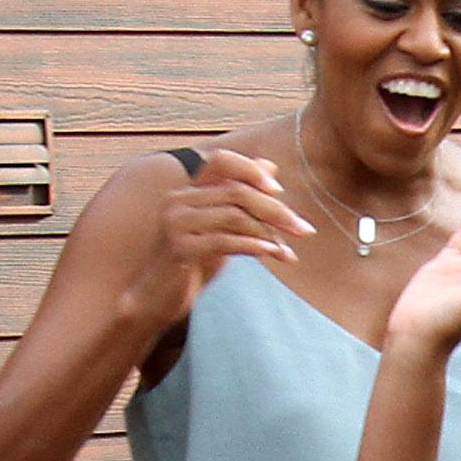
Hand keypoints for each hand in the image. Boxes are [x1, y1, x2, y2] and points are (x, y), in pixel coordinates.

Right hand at [136, 147, 311, 318]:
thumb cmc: (191, 264)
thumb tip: (271, 166)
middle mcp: (178, 200)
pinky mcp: (180, 248)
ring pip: (235, 215)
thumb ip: (240, 199)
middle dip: (275, 210)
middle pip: (237, 191)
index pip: (222, 160)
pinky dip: (254, 246)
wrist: (157, 300)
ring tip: (288, 249)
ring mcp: (176, 223)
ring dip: (269, 232)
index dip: (252, 169)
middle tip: (303, 228)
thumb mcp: (220, 227)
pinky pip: (225, 241)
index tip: (280, 190)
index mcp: (187, 189)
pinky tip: (272, 254)